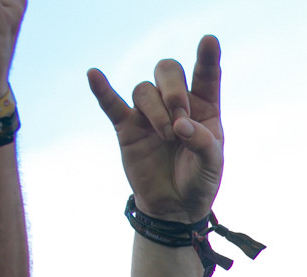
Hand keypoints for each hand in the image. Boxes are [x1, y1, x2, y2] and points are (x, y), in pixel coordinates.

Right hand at [88, 36, 222, 222]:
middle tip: (180, 121)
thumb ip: (203, 143)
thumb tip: (180, 126)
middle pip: (167, 71)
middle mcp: (175, 104)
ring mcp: (148, 113)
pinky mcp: (126, 127)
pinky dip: (102, 90)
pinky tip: (94, 75)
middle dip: (174, 91)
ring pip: (144, 90)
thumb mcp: (212, 165)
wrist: (175, 207)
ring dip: (155, 111)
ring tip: (167, 138)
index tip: (209, 40)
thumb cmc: (199, 181)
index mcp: (204, 108)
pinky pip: (111, 103)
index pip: (206, 76)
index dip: (207, 57)